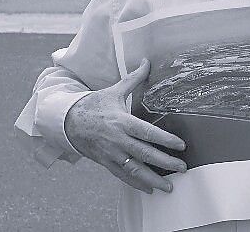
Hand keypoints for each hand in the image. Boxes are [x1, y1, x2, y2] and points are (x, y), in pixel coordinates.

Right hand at [65, 58, 186, 193]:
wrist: (66, 121)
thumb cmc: (94, 105)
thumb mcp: (114, 91)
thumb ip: (134, 78)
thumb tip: (147, 60)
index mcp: (122, 122)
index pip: (148, 133)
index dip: (165, 140)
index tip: (181, 146)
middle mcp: (118, 140)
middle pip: (144, 154)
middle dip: (165, 163)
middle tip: (182, 168)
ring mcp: (111, 153)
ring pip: (134, 169)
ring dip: (152, 179)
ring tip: (169, 187)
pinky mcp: (105, 162)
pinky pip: (122, 176)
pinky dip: (135, 184)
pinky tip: (149, 189)